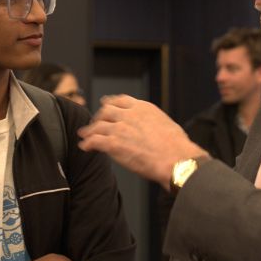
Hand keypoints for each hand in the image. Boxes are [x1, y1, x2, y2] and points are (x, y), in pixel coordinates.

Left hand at [78, 95, 204, 188]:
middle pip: (105, 111)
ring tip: (84, 135)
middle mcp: (129, 115)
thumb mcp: (166, 124)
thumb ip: (153, 122)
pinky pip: (94, 141)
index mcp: (142, 108)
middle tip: (94, 123)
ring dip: (89, 131)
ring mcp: (119, 129)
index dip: (110, 103)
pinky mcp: (113, 144)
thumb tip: (154, 127)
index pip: (121, 100)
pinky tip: (84, 147)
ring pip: (97, 126)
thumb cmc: (177, 147)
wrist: (175, 160)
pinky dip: (87, 144)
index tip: (105, 105)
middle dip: (98, 117)